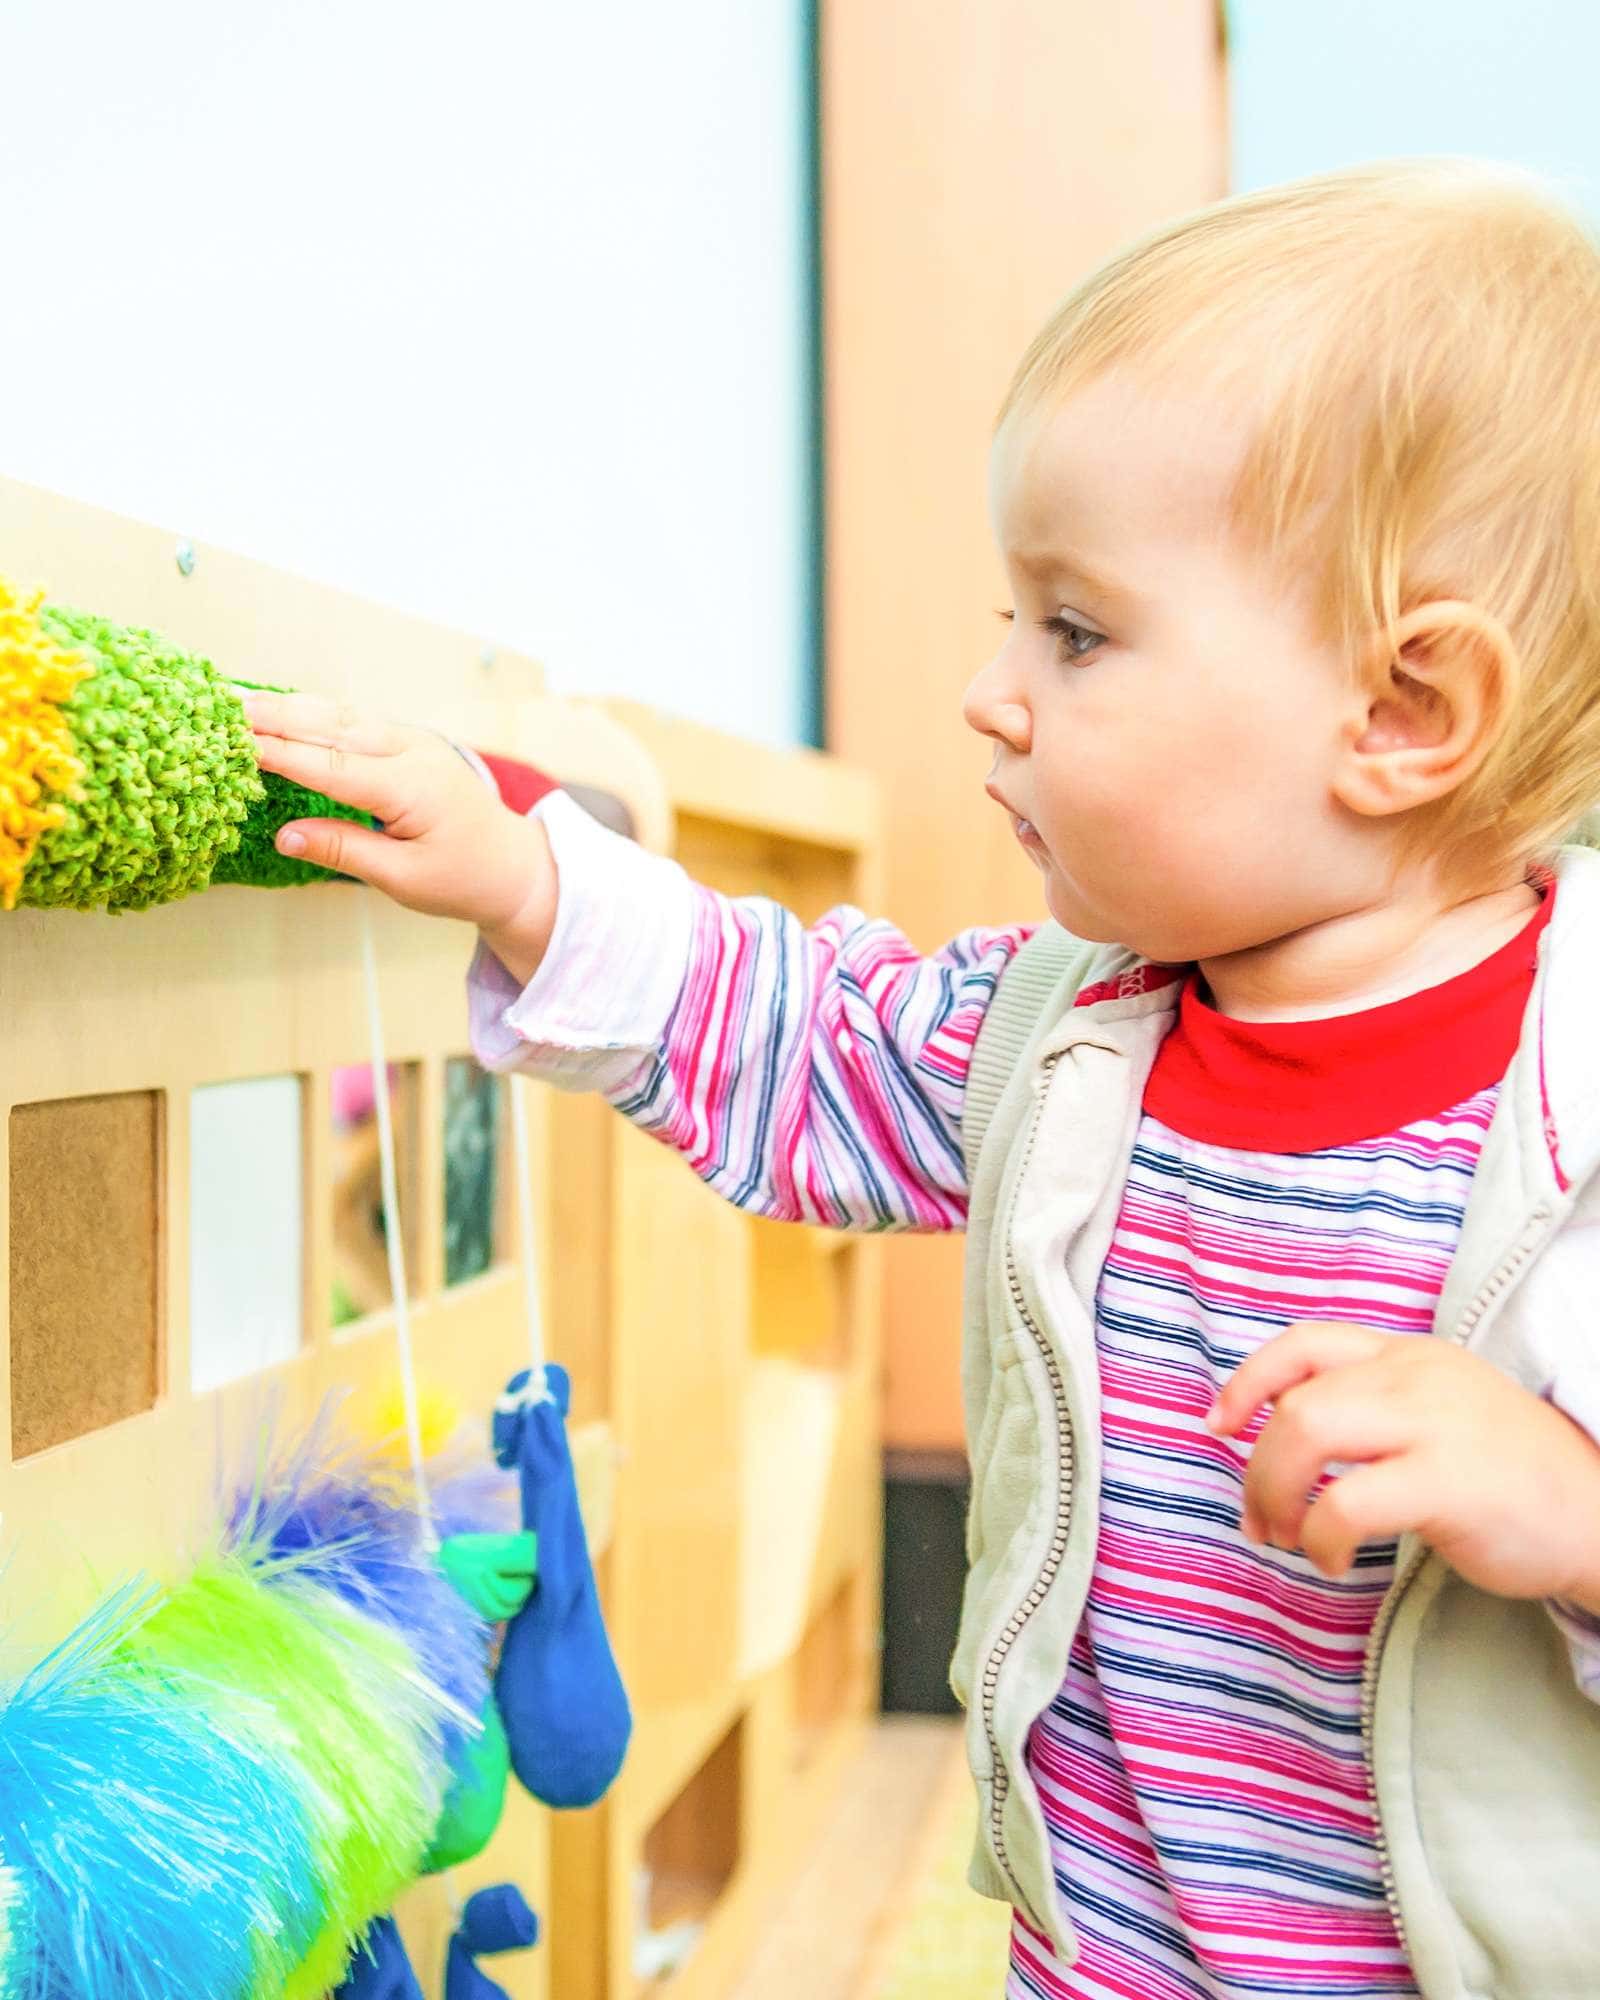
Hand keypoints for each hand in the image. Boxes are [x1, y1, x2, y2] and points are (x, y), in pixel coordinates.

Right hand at [244, 690, 557, 972]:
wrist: (512, 864)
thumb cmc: (461, 877)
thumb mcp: (403, 879)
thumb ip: (344, 851)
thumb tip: (283, 836)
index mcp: (413, 788)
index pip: (333, 766)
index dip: (281, 754)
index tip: (234, 743)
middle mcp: (412, 752)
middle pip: (332, 727)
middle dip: (275, 716)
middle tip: (219, 706)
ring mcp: (412, 741)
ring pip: (342, 715)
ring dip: (289, 706)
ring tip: (236, 699)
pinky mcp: (407, 742)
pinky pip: (354, 719)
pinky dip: (314, 712)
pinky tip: (280, 706)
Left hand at [1207, 1320, 1599, 1608]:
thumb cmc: (1508, 1477)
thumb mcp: (1439, 1413)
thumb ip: (1372, 1407)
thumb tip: (1280, 1432)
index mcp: (1410, 1355)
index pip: (1307, 1343)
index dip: (1249, 1380)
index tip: (1218, 1423)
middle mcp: (1416, 1377)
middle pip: (1294, 1401)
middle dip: (1255, 1466)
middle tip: (1260, 1520)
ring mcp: (1433, 1424)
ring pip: (1306, 1433)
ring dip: (1274, 1494)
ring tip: (1289, 1538)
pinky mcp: (1447, 1482)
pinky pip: (1345, 1502)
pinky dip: (1320, 1536)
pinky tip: (1334, 1561)